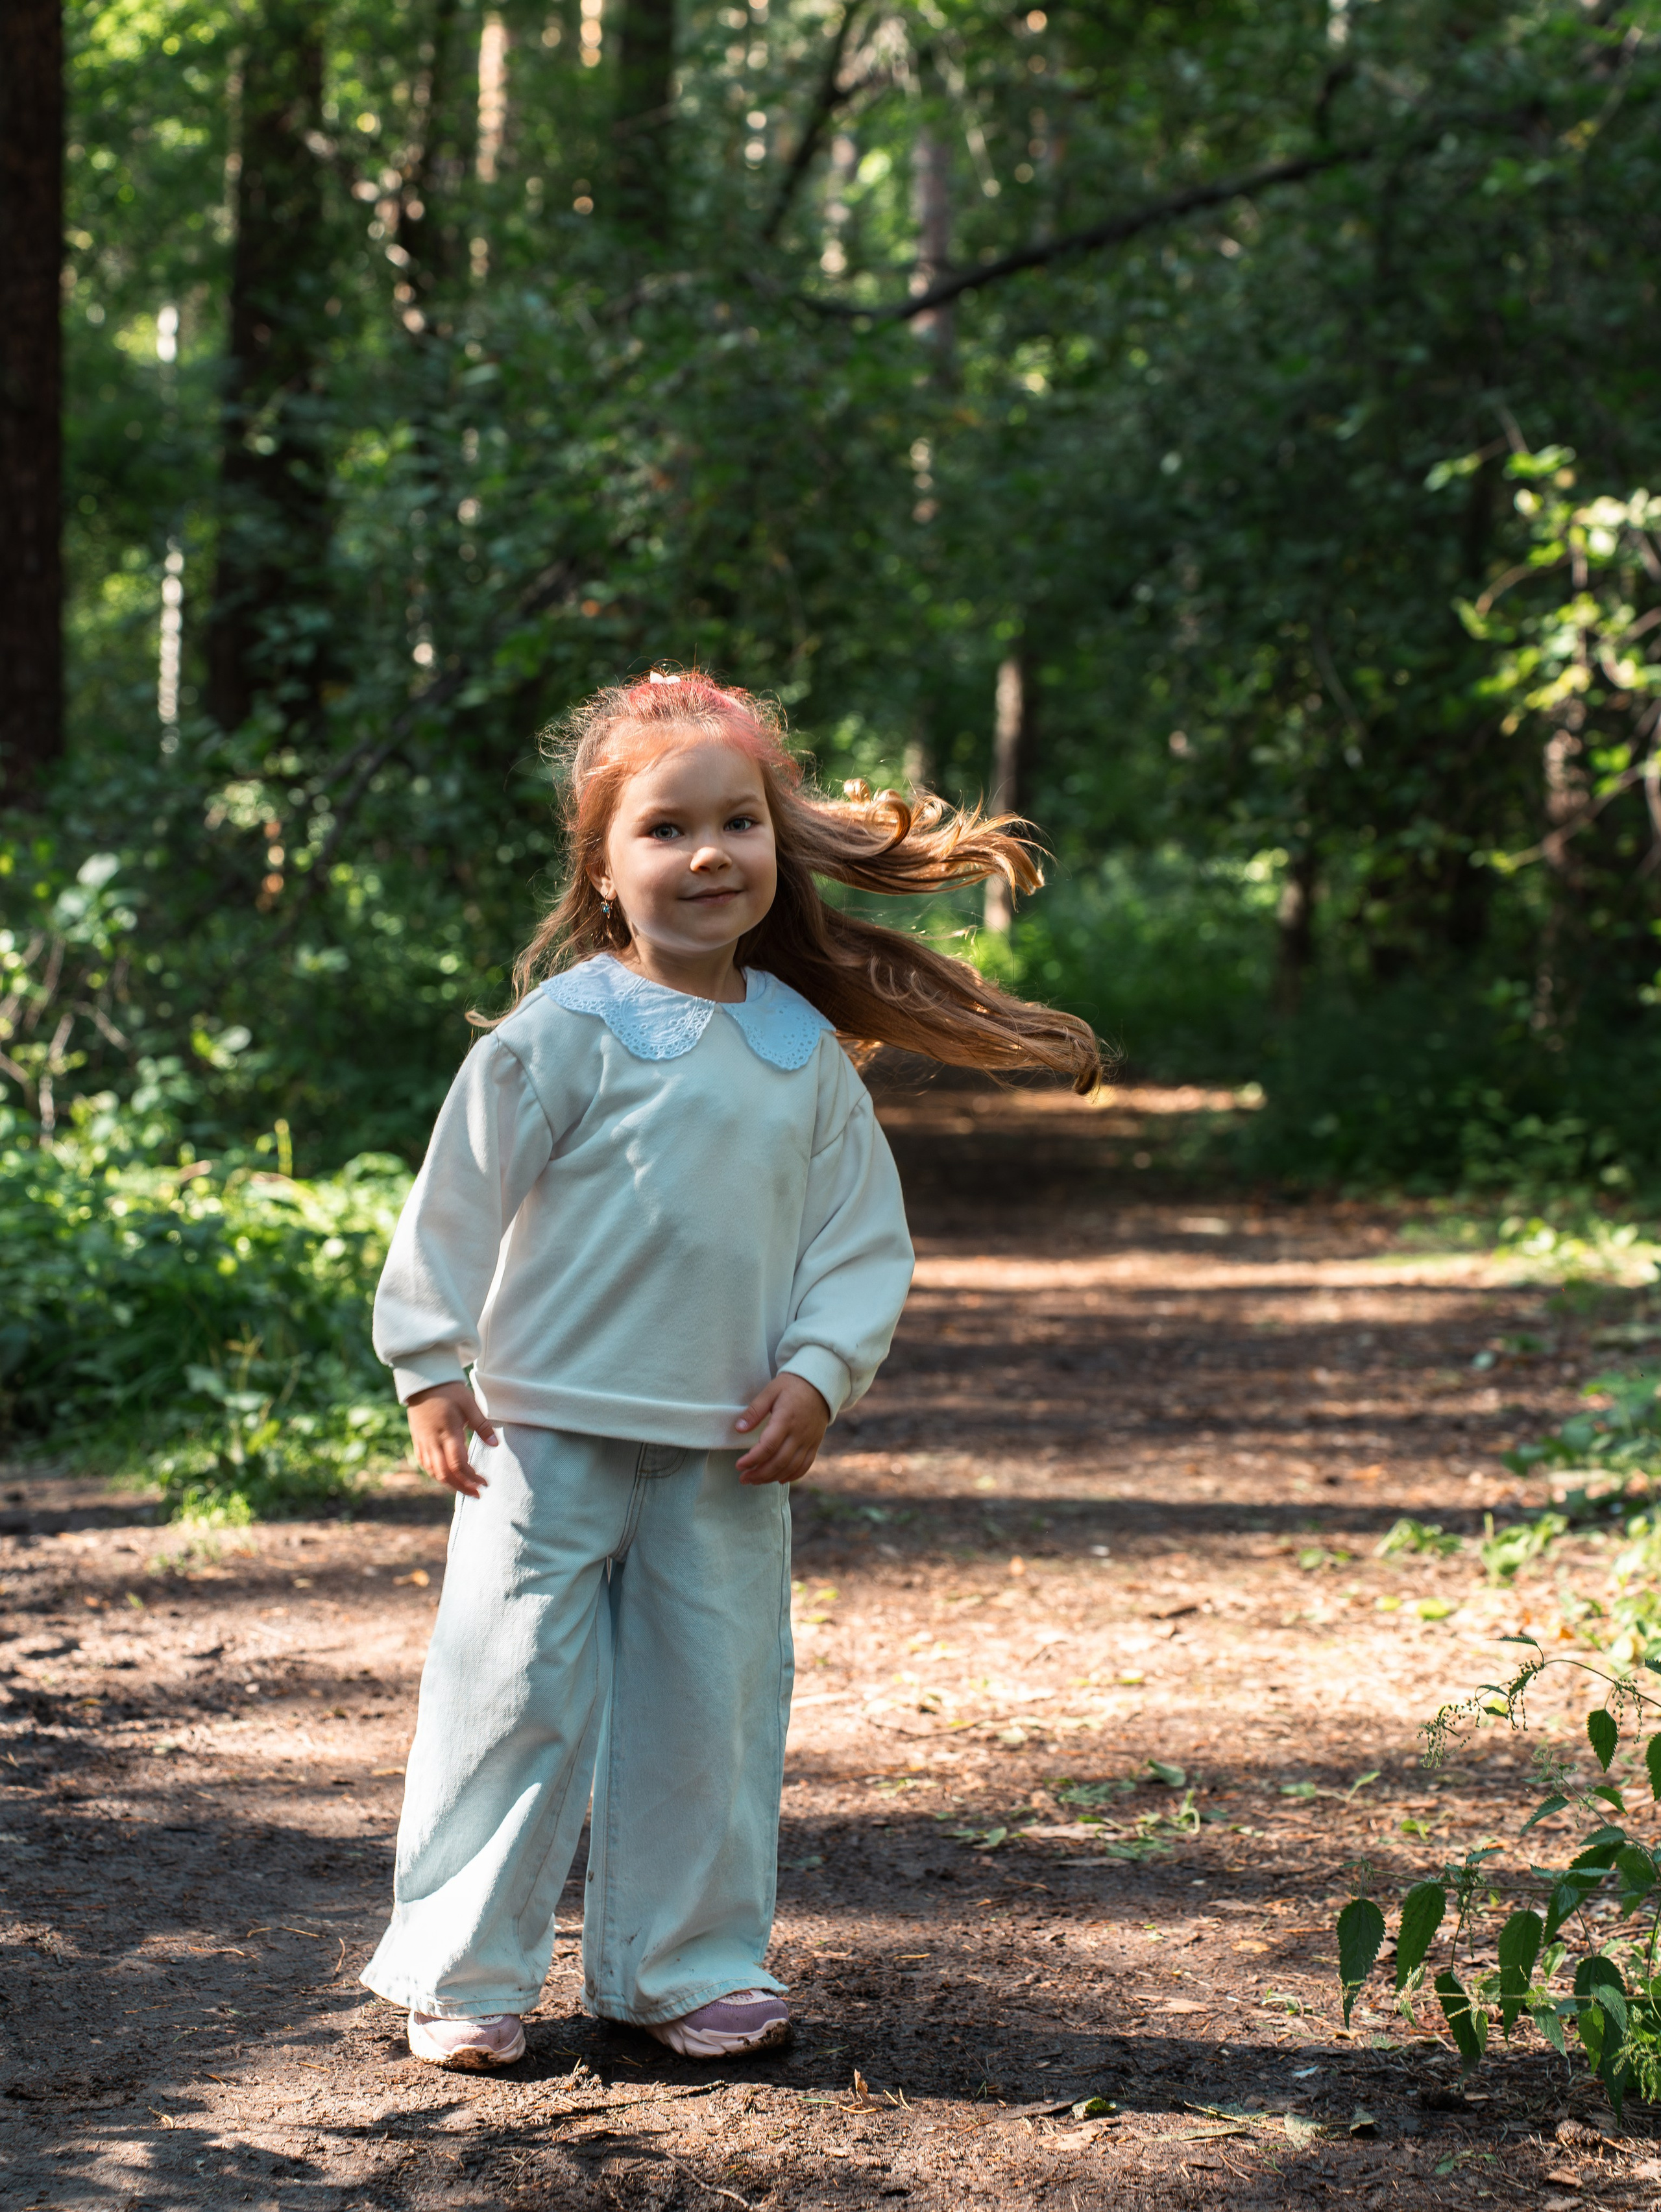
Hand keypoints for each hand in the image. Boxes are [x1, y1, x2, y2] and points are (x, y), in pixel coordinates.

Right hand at [406, 1381, 497, 1497]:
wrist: (422, 1381)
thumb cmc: (449, 1391)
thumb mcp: (469, 1404)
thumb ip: (482, 1425)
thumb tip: (495, 1445)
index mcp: (447, 1432)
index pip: (458, 1464)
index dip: (471, 1477)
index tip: (485, 1483)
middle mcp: (433, 1441)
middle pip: (445, 1474)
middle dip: (462, 1487)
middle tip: (477, 1494)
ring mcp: (423, 1443)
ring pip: (434, 1472)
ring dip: (450, 1484)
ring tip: (466, 1489)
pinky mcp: (418, 1441)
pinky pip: (426, 1465)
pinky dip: (437, 1475)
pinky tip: (448, 1477)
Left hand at [735, 1372, 829, 1485]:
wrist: (821, 1385)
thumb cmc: (792, 1385)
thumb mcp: (770, 1391)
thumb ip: (755, 1411)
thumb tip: (738, 1429)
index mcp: (786, 1419)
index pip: (768, 1446)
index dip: (752, 1459)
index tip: (739, 1465)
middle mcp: (799, 1433)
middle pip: (779, 1461)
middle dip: (759, 1474)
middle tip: (744, 1478)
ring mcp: (809, 1441)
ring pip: (791, 1467)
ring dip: (772, 1478)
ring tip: (756, 1481)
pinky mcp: (814, 1444)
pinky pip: (805, 1465)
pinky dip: (792, 1476)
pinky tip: (779, 1479)